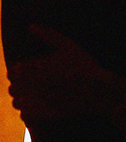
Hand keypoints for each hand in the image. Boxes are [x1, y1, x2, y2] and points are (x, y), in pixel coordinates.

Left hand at [7, 26, 121, 121]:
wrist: (97, 90)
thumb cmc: (83, 64)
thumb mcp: (67, 45)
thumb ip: (46, 34)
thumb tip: (31, 25)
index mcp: (34, 67)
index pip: (12, 72)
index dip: (16, 72)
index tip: (24, 71)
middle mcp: (32, 85)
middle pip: (12, 88)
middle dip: (18, 86)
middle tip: (29, 84)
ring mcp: (37, 101)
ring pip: (16, 103)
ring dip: (21, 99)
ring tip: (32, 96)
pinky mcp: (44, 114)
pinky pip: (25, 116)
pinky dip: (27, 112)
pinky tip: (36, 107)